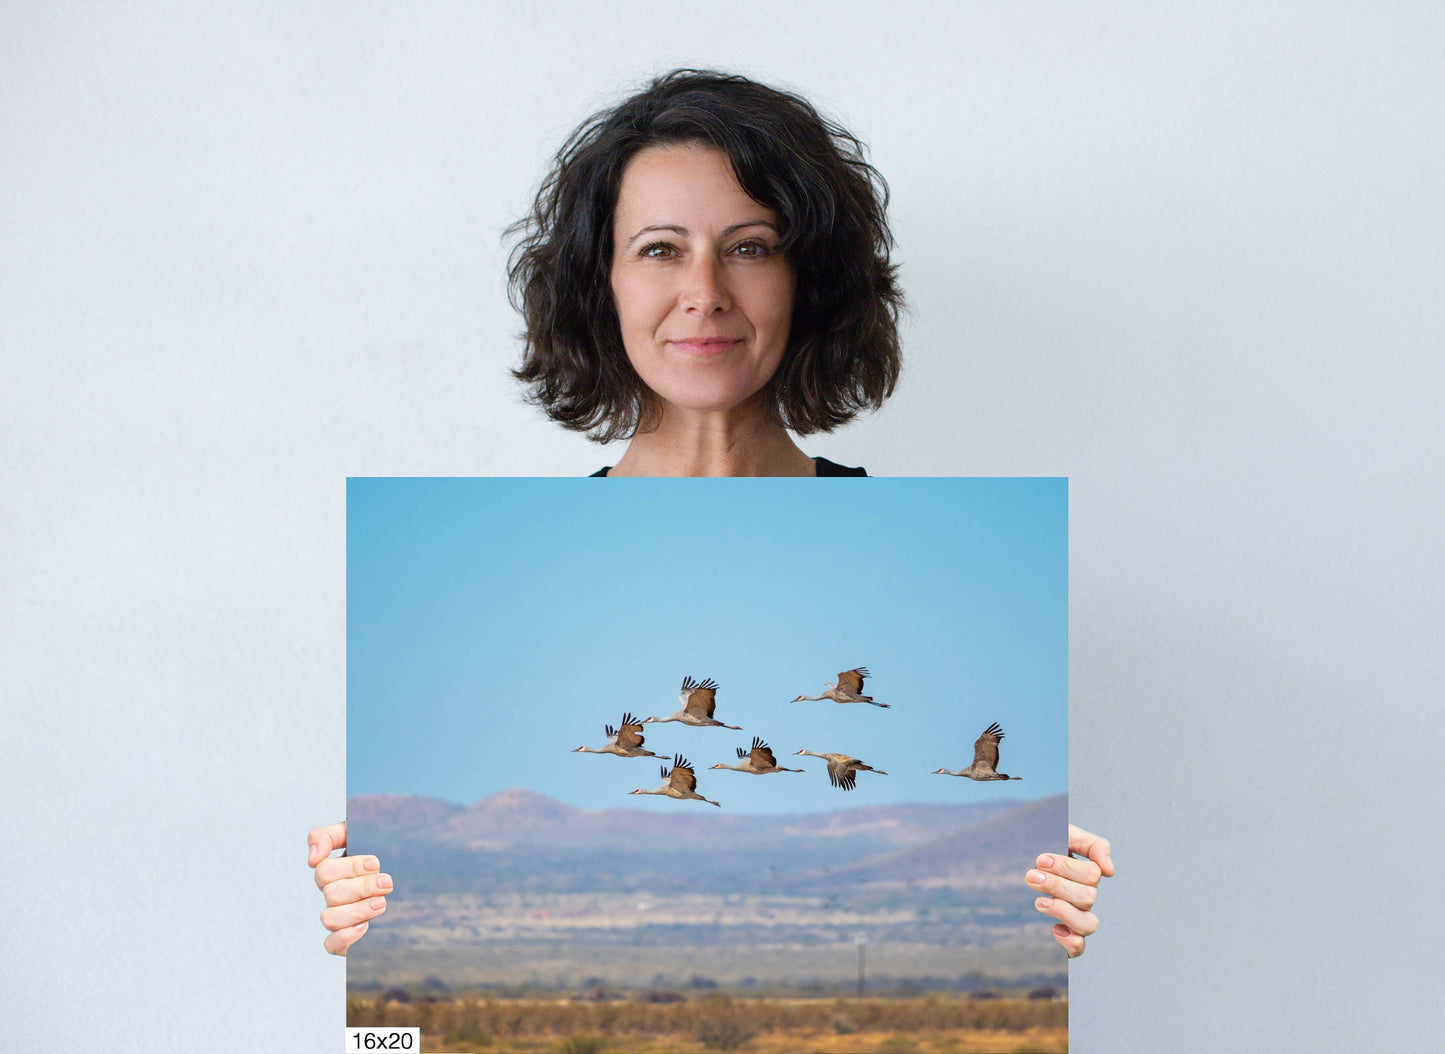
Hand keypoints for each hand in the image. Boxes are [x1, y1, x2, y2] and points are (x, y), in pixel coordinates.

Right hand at [308, 821, 391, 955]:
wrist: (407, 871)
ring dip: (358, 910)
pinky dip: (344, 937)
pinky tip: (364, 926)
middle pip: (331, 894)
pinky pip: (330, 945)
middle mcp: (332, 895)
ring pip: (329, 919)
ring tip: (382, 903)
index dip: (350, 868)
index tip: (376, 863)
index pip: (324, 871)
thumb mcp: (356, 833)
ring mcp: (338, 916)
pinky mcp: (346, 939)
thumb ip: (328, 836)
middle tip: (386, 883)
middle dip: (362, 887)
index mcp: (332, 872)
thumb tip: (312, 859)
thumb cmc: (379, 849)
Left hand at [1026, 823, 1113, 957]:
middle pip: (1088, 898)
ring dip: (1063, 911)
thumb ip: (1093, 845)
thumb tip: (1109, 871)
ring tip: (1038, 901)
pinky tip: (1053, 928)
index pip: (1092, 875)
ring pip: (1088, 924)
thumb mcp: (1066, 833)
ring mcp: (1075, 916)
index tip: (1040, 859)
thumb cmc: (1041, 842)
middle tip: (1031, 875)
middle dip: (1057, 885)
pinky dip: (1070, 941)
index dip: (1066, 868)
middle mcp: (1085, 896)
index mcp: (1087, 874)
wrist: (1013, 855)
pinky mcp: (1063, 933)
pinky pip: (1078, 948)